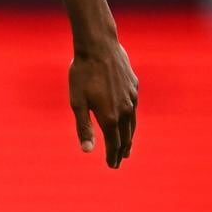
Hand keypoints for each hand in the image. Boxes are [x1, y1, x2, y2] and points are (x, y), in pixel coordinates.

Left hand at [69, 40, 137, 169]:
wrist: (98, 46)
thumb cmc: (82, 74)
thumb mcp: (77, 102)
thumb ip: (84, 127)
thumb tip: (87, 150)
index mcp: (109, 116)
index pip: (114, 144)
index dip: (113, 156)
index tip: (112, 166)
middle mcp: (124, 110)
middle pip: (125, 136)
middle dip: (122, 151)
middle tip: (119, 161)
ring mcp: (131, 97)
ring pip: (132, 123)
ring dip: (129, 137)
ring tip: (127, 147)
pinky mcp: (134, 86)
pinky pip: (134, 108)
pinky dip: (131, 120)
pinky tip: (128, 120)